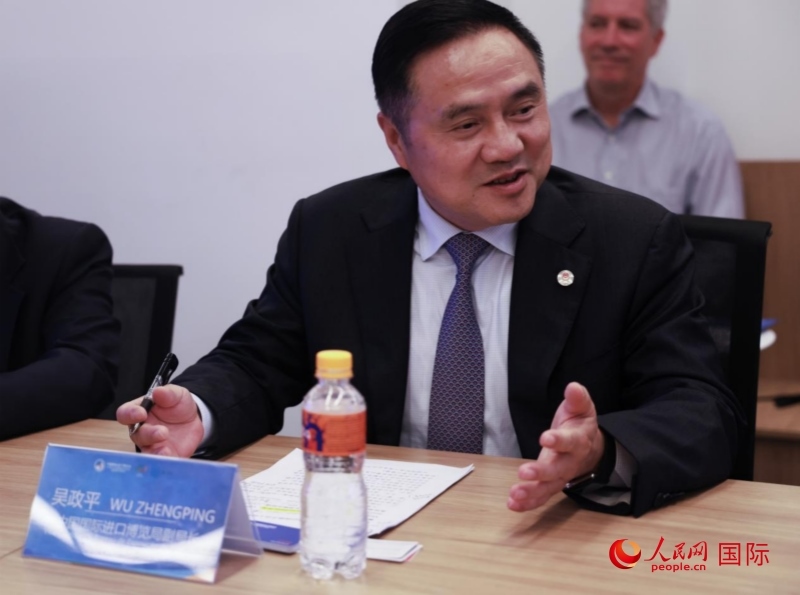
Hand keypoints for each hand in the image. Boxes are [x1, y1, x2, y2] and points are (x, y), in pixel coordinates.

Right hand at [116, 384, 204, 457]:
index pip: (125, 413)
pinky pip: (160, 461)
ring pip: (146, 450)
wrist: (194, 420)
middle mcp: (141, 430)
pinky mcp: (163, 455)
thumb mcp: (177, 395)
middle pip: (136, 434)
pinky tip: (170, 457)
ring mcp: (151, 445)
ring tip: (165, 450)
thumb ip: (168, 393)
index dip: (130, 414)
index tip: (141, 413)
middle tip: (162, 433)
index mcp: (138, 412)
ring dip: (154, 451)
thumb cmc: (178, 405)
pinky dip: (164, 460)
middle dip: (148, 434)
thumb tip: (158, 392)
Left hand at [507, 382, 604, 511]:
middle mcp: (570, 462)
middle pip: (558, 469)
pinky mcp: (550, 484)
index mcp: (578, 440)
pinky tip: (513, 504)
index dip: (558, 440)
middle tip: (524, 472)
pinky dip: (527, 502)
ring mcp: (560, 475)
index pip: (570, 442)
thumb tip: (573, 387)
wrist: (589, 446)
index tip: (545, 438)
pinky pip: (541, 496)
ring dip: (531, 492)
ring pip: (548, 487)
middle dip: (541, 472)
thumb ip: (577, 399)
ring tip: (515, 494)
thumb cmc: (579, 423)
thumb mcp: (581, 407)